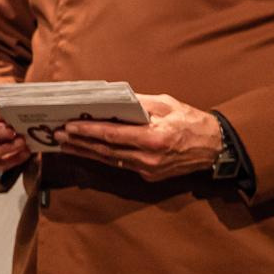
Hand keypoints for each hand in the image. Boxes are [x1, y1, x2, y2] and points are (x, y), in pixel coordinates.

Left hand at [56, 93, 222, 180]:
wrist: (216, 148)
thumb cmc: (191, 121)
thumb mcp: (166, 104)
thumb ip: (137, 103)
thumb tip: (111, 98)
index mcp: (154, 138)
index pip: (112, 135)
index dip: (88, 131)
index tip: (68, 126)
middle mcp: (149, 158)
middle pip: (105, 150)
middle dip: (79, 142)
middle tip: (57, 135)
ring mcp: (148, 170)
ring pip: (109, 160)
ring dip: (85, 151)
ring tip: (64, 144)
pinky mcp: (149, 176)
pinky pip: (120, 164)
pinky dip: (101, 156)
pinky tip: (87, 150)